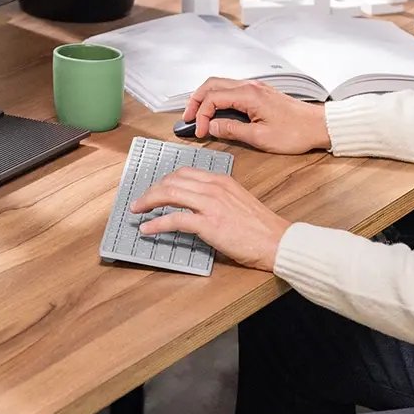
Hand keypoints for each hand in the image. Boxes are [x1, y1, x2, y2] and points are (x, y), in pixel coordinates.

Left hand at [130, 168, 290, 270]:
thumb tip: (195, 205)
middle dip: (151, 190)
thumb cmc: (260, 227)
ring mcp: (210, 204)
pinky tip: (147, 229)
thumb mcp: (238, 200)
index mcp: (220, 180)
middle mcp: (213, 187)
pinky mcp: (208, 224)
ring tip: (138, 211)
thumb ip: (217, 197)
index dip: (164, 181)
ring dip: (148, 202)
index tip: (155, 189)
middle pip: (172, 181)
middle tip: (141, 202)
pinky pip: (174, 220)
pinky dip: (156, 224)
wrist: (276, 241)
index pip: (184, 173)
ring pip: (169, 194)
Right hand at [182, 78, 330, 154]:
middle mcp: (250, 86)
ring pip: (220, 84)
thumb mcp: (260, 137)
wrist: (318, 126)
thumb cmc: (295, 132)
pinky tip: (216, 111)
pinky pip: (231, 89)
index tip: (200, 132)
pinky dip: (218, 98)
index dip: (201, 116)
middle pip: (211, 84)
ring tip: (198, 115)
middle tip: (187, 118)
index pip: (212, 98)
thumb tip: (212, 127)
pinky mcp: (259, 92)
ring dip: (206, 98)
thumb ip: (232, 131)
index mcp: (249, 95)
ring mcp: (255, 87)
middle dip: (195, 100)